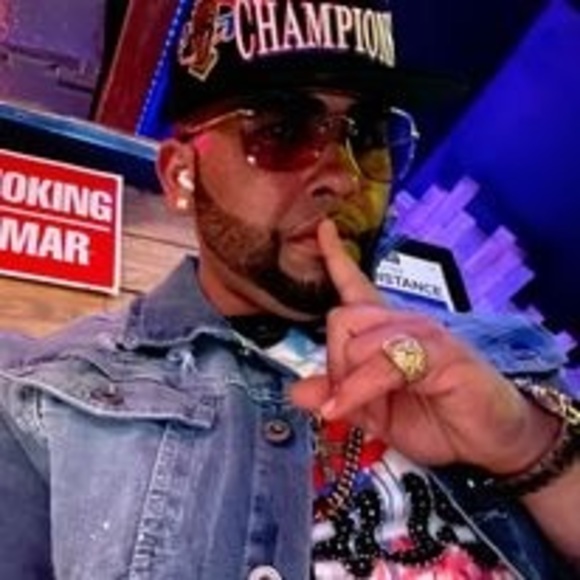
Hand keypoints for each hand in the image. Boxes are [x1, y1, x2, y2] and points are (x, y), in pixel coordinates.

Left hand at [290, 220, 558, 473]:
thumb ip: (340, 398)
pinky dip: (358, 389)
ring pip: (357, 339)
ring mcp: (423, 333)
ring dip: (345, 380)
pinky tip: (348, 407)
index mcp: (388, 333)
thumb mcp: (377, 417)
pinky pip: (384, 361)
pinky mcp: (440, 351)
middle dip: (332, 364)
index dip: (337, 258)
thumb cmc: (438, 422)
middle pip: (342, 318)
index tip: (324, 228)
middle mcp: (404, 324)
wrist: (491, 444)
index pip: (358, 286)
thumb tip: (296, 390)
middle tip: (343, 398)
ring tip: (353, 407)